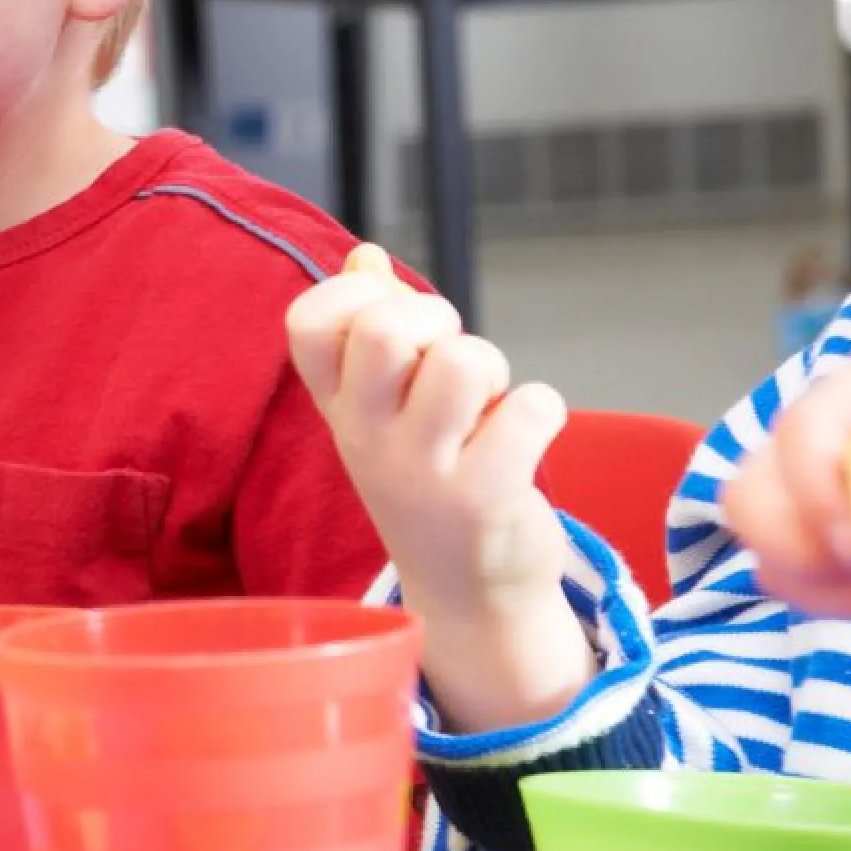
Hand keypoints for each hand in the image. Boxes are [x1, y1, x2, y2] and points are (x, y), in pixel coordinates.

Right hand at [284, 256, 592, 731]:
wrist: (467, 594)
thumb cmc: (429, 478)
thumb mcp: (383, 407)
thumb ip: (370, 326)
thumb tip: (364, 256)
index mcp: (338, 408)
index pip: (309, 321)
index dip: (358, 296)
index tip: (391, 326)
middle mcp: (367, 439)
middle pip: (383, 330)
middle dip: (435, 321)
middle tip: (446, 364)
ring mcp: (423, 474)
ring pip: (461, 362)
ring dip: (490, 368)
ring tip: (484, 408)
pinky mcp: (486, 499)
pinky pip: (531, 407)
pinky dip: (541, 409)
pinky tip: (522, 441)